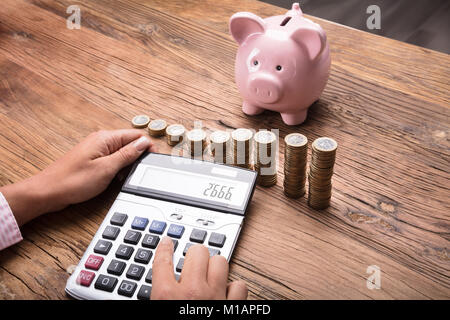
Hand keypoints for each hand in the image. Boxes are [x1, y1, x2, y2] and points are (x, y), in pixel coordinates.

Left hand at [1, 129, 155, 224]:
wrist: (48, 192)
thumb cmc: (72, 181)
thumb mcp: (107, 169)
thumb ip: (127, 154)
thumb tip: (143, 143)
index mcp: (105, 138)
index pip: (136, 135)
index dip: (148, 146)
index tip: (153, 159)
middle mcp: (101, 141)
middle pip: (130, 143)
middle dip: (138, 156)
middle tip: (138, 171)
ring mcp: (96, 150)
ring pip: (122, 152)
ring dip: (127, 164)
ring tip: (124, 176)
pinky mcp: (93, 160)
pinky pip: (113, 160)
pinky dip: (118, 169)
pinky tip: (115, 179)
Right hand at [151, 237, 247, 299]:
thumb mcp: (158, 307)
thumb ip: (159, 296)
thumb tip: (157, 287)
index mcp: (167, 297)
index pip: (162, 262)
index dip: (164, 248)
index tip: (167, 242)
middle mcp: (192, 293)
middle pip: (197, 252)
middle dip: (195, 255)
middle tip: (193, 261)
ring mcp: (215, 298)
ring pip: (221, 262)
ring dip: (216, 266)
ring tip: (210, 273)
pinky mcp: (233, 307)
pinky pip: (239, 286)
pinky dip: (235, 287)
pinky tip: (227, 291)